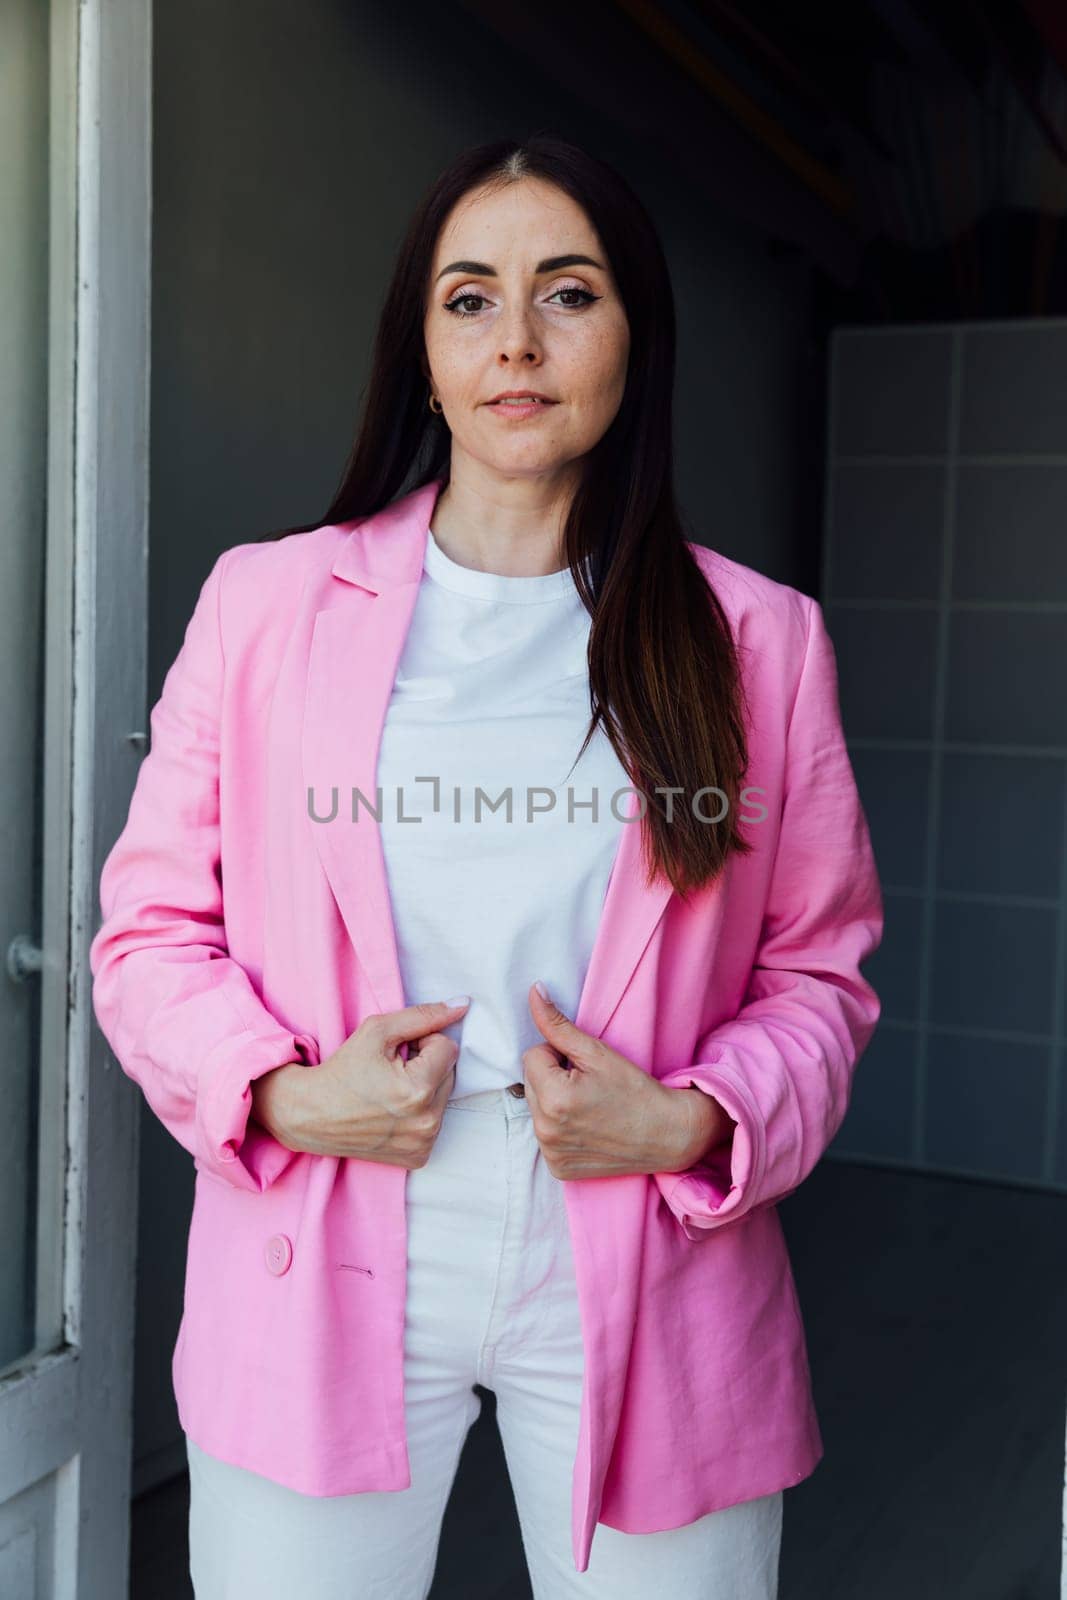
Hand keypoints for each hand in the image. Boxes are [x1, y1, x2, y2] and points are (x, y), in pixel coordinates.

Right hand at [251, 998, 469, 1167]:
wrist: (311, 1114)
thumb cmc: (342, 1070)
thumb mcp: (378, 1031)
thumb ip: (423, 1016)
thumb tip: (463, 1005)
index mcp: (418, 1089)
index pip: (448, 1048)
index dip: (423, 1042)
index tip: (397, 1051)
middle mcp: (426, 1122)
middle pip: (450, 1073)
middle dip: (427, 1065)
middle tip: (392, 1071)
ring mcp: (423, 1143)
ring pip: (444, 1097)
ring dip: (425, 1088)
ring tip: (390, 1092)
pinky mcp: (418, 1157)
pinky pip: (434, 1122)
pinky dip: (419, 1113)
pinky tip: (393, 1112)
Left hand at [521, 983, 732, 1179]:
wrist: (667, 1134)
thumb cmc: (635, 1090)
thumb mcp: (597, 1052)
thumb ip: (558, 1024)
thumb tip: (533, 992)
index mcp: (553, 1099)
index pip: (532, 1056)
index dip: (559, 1055)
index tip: (585, 1067)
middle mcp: (546, 1130)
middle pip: (530, 1083)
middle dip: (553, 1077)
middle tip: (589, 1085)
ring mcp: (551, 1153)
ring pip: (536, 1107)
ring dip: (554, 1101)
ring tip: (589, 1105)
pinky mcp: (557, 1168)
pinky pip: (545, 1135)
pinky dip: (560, 1127)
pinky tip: (586, 1126)